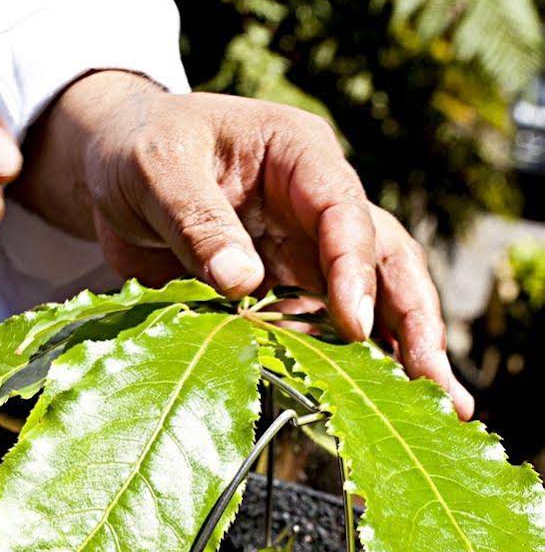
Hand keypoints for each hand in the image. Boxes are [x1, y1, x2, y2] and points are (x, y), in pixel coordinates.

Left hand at [16, 71, 472, 418]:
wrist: (113, 170)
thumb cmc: (138, 149)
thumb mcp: (158, 171)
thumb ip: (197, 222)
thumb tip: (241, 283)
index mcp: (297, 156)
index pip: (345, 211)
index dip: (355, 268)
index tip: (355, 325)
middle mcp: (316, 205)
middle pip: (385, 258)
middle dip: (414, 318)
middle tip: (437, 381)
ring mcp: (306, 250)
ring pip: (371, 298)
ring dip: (402, 350)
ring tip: (438, 403)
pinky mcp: (286, 290)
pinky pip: (326, 327)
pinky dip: (354, 363)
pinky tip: (380, 400)